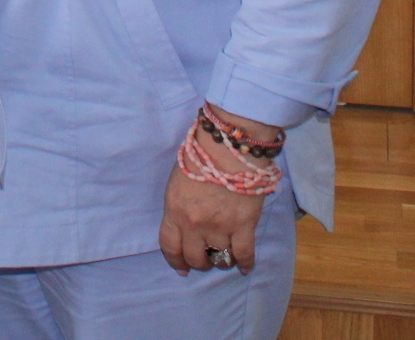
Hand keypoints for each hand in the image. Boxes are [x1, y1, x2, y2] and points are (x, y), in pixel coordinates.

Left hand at [158, 109, 277, 274]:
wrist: (227, 146)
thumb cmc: (198, 157)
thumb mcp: (176, 181)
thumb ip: (178, 205)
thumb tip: (184, 223)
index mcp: (174, 210)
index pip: (169, 245)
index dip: (175, 260)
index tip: (181, 268)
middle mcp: (195, 223)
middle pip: (195, 257)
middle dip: (199, 261)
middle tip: (205, 258)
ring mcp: (220, 227)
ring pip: (220, 259)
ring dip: (221, 260)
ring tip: (224, 255)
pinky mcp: (244, 225)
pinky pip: (244, 254)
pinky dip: (245, 264)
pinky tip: (244, 267)